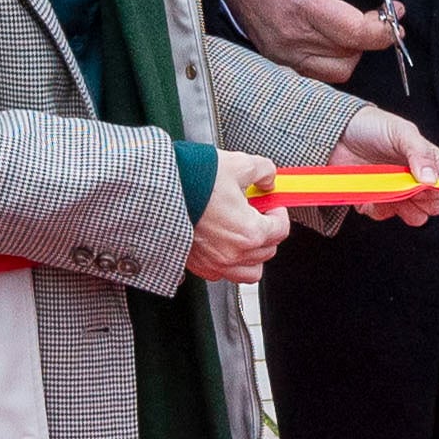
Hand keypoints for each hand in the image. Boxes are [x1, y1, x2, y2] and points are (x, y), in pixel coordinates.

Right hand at [187, 151, 286, 285]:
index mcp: (249, 232)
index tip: (272, 204)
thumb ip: (263, 171)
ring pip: (249, 271)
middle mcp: (233, 254)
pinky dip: (228, 262)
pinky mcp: (196, 265)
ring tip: (244, 233)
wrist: (158, 189)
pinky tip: (222, 241)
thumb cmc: (193, 179)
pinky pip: (222, 273)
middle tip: (258, 212)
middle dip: (267, 231)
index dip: (279, 212)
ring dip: (252, 253)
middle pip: (268, 250)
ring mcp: (214, 263)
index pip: (281, 230)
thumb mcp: (238, 164)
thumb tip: (268, 178)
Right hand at [226, 0, 405, 85]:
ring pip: (340, 69)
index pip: (355, 33)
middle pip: (351, 52)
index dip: (383, 27)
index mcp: (303, 4)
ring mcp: (284, 53)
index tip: (394, 12)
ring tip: (356, 25)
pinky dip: (337, 59)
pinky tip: (338, 38)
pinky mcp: (281, 61)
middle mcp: (292, 36)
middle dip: (374, 35)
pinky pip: (321, 74)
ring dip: (356, 49)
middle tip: (382, 15)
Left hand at [332, 105, 438, 226]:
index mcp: (426, 160)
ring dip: (406, 209)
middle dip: (426, 201)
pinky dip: (379, 209)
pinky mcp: (375, 201)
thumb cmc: (371, 126)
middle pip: (434, 204)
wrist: (336, 132)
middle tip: (411, 189)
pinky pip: (384, 215)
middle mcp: (413, 178)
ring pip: (414, 216)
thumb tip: (431, 179)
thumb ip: (420, 153)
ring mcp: (395, 192)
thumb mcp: (401, 132)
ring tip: (392, 192)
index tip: (429, 185)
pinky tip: (373, 194)